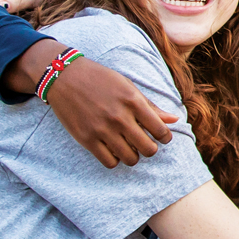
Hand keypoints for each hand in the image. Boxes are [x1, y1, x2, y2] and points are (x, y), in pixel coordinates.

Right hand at [11, 41, 179, 167]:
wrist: (64, 76)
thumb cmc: (100, 79)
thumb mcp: (128, 86)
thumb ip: (150, 106)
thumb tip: (174, 120)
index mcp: (133, 101)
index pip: (160, 130)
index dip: (165, 137)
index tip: (161, 137)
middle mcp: (119, 117)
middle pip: (148, 149)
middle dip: (150, 149)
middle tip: (145, 144)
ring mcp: (102, 129)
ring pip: (130, 159)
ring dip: (133, 156)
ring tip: (130, 148)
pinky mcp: (86, 139)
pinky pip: (109, 162)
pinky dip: (115, 160)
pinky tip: (113, 150)